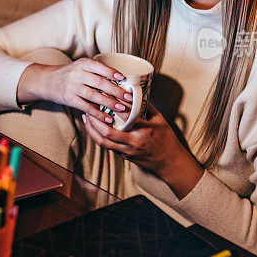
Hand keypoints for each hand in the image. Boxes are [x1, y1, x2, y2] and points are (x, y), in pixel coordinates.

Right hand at [17, 58, 134, 123]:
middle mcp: (77, 74)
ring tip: (121, 108)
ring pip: (94, 96)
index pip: (99, 67)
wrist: (48, 81)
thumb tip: (121, 78)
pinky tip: (108, 118)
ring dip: (109, 103)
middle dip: (116, 90)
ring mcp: (72, 87)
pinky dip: (98, 114)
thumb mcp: (81, 66)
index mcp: (83, 63)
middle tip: (129, 97)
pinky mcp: (69, 99)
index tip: (124, 79)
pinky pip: (86, 107)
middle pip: (100, 83)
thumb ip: (96, 70)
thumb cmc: (70, 74)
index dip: (112, 73)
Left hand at [81, 103, 203, 198]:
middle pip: (107, 132)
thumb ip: (148, 107)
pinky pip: (107, 146)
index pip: (125, 116)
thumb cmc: (167, 140)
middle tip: (88, 108)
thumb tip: (137, 93)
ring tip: (86, 118)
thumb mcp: (160, 120)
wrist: (170, 162)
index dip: (113, 105)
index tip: (105, 95)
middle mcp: (133, 142)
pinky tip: (94, 128)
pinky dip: (98, 137)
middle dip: (94, 120)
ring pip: (103, 142)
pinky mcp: (124, 156)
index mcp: (143, 131)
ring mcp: (127, 151)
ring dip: (92, 130)